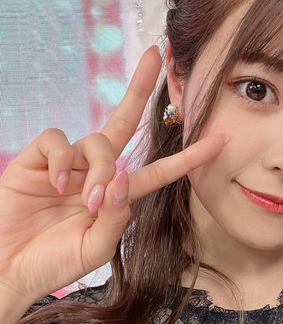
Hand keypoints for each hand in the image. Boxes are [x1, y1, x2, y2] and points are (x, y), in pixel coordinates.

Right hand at [0, 47, 225, 305]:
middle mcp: (95, 172)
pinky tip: (59, 184)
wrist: (8, 268)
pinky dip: (63, 160)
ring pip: (97, 140)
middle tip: (155, 55)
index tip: (219, 140)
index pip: (158, 171)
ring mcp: (67, 163)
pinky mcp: (38, 158)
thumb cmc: (53, 263)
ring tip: (88, 201)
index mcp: (117, 196)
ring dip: (98, 169)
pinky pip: (58, 141)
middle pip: (123, 122)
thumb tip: (125, 176)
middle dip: (139, 88)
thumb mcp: (95, 248)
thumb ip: (117, 216)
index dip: (188, 157)